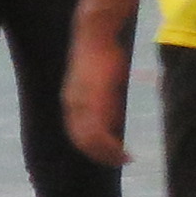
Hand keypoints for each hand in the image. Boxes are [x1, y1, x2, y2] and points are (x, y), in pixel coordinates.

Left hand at [61, 15, 132, 169]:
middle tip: (119, 162)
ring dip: (107, 153)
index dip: (92, 148)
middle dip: (100, 155)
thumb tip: (113, 122)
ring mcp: (80, 104)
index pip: (78, 134)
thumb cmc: (103, 56)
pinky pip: (97, 132)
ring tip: (123, 159)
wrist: (96, 35)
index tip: (109, 155)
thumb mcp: (104, 85)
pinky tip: (121, 149)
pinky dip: (109, 145)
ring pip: (89, 140)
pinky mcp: (91, 100)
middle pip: (81, 141)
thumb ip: (106, 104)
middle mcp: (72, 106)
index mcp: (72, 103)